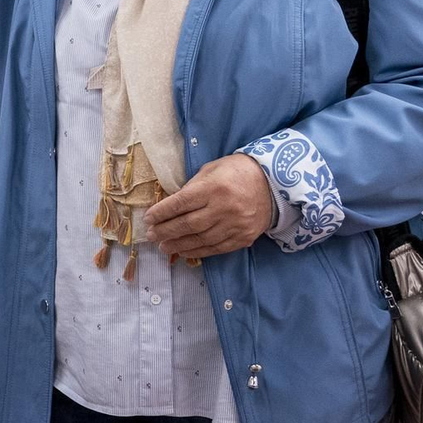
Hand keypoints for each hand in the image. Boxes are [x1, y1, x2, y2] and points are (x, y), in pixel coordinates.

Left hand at [144, 154, 273, 259]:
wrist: (273, 183)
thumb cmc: (236, 172)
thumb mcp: (212, 170)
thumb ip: (192, 187)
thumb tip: (172, 205)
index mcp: (214, 188)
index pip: (181, 203)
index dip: (162, 212)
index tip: (148, 218)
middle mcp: (224, 208)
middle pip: (188, 224)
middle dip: (166, 231)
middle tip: (151, 235)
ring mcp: (235, 225)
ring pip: (201, 239)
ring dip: (179, 244)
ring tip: (164, 246)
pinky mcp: (243, 238)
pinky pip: (216, 248)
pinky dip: (198, 251)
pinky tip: (184, 252)